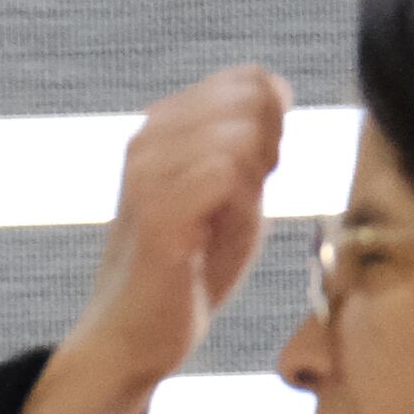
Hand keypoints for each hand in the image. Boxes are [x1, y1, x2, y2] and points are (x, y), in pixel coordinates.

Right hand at [27, 65, 290, 413]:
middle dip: (268, 149)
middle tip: (241, 202)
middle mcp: (146, 139)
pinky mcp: (157, 212)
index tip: (255, 173)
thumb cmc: (190, 265)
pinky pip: (226, 174)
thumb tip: (278, 87)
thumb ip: (252, 139)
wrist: (136, 335)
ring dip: (252, 185)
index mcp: (161, 126)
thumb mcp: (232, 190)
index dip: (275, 122)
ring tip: (223, 223)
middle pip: (249, 99)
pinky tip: (215, 236)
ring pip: (240, 134)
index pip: (248, 78)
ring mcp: (147, 173)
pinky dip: (240, 207)